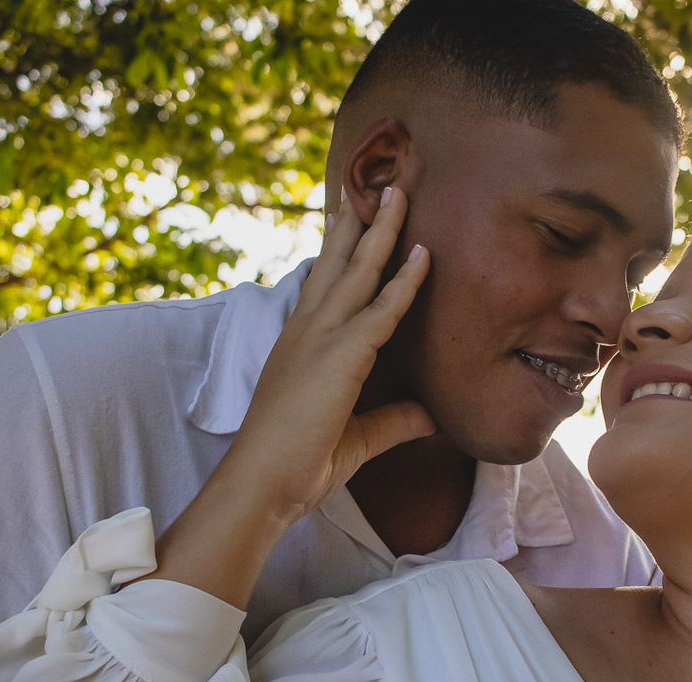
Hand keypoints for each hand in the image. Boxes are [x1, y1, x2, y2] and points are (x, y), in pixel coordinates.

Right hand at [138, 186, 433, 607]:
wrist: (262, 486)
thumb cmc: (297, 465)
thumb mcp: (358, 438)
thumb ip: (393, 420)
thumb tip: (429, 415)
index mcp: (302, 346)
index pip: (325, 286)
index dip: (340, 249)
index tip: (350, 216)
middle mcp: (307, 332)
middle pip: (338, 264)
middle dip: (359, 223)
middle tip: (377, 186)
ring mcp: (320, 339)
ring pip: (358, 272)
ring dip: (382, 231)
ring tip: (399, 192)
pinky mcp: (339, 356)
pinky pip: (382, 310)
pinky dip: (404, 280)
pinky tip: (423, 253)